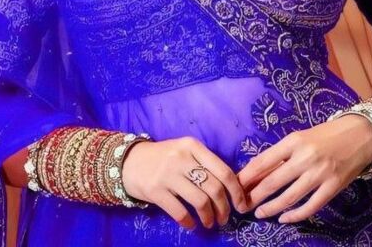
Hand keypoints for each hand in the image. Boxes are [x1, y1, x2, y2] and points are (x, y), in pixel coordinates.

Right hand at [121, 136, 249, 230]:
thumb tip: (231, 187)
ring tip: (209, 223)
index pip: (223, 170)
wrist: (130, 161)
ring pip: (200, 201)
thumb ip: (204, 163)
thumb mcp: (184, 151)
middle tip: (224, 219)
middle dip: (224, 208)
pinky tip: (191, 225)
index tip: (241, 205)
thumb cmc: (164, 157)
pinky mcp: (156, 190)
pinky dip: (189, 222)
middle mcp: (182, 158)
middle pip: (214, 188)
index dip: (236, 191)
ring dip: (209, 217)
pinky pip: (180, 212)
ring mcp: (168, 174)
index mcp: (193, 146)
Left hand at [236, 114, 371, 223]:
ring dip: (271, 208)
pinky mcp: (333, 187)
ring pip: (289, 197)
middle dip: (255, 196)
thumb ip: (283, 154)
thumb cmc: (326, 135)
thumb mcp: (301, 137)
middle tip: (242, 205)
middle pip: (273, 181)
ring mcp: (320, 173)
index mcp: (294, 140)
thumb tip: (258, 172)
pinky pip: (310, 206)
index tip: (235, 186)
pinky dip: (295, 215)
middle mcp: (305, 157)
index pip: (264, 161)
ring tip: (259, 214)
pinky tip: (284, 218)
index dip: (247, 176)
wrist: (360, 134)